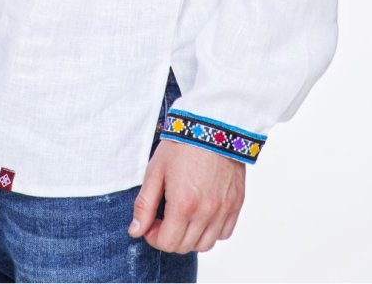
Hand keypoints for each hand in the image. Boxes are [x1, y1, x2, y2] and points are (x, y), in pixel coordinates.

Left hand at [128, 139, 244, 252]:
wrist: (213, 124)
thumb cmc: (182, 144)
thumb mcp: (156, 170)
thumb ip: (144, 204)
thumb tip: (136, 231)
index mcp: (183, 204)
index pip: (167, 243)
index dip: (153, 237)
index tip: (150, 224)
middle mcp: (206, 212)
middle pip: (184, 246)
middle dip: (169, 237)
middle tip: (164, 219)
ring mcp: (223, 210)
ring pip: (205, 245)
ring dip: (190, 237)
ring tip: (183, 217)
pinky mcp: (236, 204)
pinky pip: (224, 233)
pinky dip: (211, 230)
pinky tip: (202, 214)